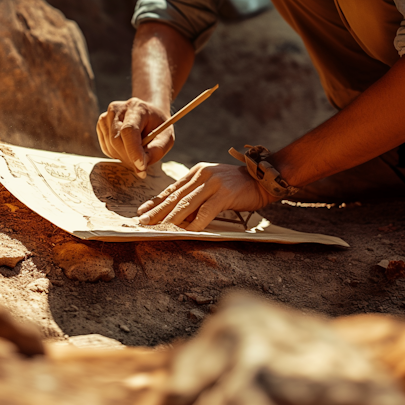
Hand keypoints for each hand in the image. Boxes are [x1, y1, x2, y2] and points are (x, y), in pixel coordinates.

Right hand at [96, 97, 174, 177]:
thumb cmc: (157, 125)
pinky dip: (117, 154)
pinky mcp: (101, 125)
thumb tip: (140, 167)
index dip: (133, 151)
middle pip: (117, 140)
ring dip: (124, 157)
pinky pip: (106, 148)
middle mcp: (117, 109)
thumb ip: (157, 150)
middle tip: (142, 167)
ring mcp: (106, 116)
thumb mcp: (166, 137)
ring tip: (137, 153)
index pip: (129, 130)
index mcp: (137, 108)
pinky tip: (127, 148)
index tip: (141, 167)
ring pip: (110, 146)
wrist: (148, 113)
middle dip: (129, 158)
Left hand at [137, 162, 272, 229]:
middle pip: (175, 196)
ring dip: (171, 218)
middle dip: (157, 210)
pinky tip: (187, 232)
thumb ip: (196, 195)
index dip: (156, 201)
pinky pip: (206, 211)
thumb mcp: (213, 184)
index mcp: (197, 172)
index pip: (172, 188)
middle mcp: (202, 175)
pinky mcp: (225, 194)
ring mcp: (213, 184)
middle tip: (142, 221)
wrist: (262, 179)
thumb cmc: (237, 186)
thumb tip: (178, 215)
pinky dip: (195, 223)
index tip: (141, 211)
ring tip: (159, 228)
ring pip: (187, 204)